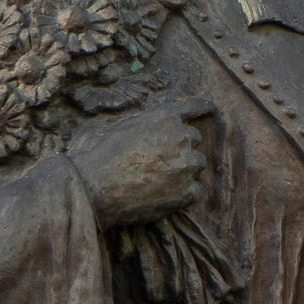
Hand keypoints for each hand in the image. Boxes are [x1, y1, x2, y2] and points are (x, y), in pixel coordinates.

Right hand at [69, 100, 212, 227]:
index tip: (211, 109)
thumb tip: (139, 126)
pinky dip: (185, 194)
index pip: (192, 107)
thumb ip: (137, 123)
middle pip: (194, 140)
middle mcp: (181, 137)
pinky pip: (196, 190)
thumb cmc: (95, 156)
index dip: (202, 107)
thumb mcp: (113, 126)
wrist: (91, 189)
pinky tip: (165, 196)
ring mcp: (186, 165)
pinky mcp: (186, 192)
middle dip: (181, 148)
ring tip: (158, 180)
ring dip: (184, 170)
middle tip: (160, 161)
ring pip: (197, 165)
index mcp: (164, 117)